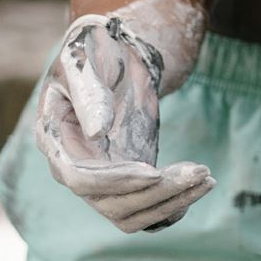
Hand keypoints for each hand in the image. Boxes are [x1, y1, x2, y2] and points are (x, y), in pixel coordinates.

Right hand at [35, 14, 214, 234]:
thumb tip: (95, 133)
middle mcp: (75, 167)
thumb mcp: (85, 57)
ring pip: (131, 213)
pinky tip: (196, 188)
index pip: (78, 178)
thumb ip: (89, 93)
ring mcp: (102, 177)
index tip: (153, 172)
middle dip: (155, 193)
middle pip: (110, 203)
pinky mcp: (128, 179)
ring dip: (169, 202)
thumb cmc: (96, 47)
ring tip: (205, 178)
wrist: (118, 51)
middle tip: (198, 171)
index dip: (114, 181)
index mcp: (55, 138)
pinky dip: (171, 205)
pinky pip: (146, 209)